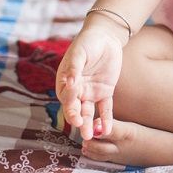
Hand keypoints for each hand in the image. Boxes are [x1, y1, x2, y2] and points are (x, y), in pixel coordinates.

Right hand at [54, 23, 124, 140]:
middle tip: (83, 130)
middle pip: (76, 109)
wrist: (106, 37)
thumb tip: (69, 83)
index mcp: (65, 82)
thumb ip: (74, 68)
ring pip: (89, 113)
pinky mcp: (105, 93)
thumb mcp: (79, 53)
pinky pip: (105, 108)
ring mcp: (90, 93)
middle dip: (79, 121)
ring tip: (92, 136)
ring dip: (90, 124)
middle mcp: (76, 91)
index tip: (75, 114)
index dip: (70, 106)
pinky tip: (106, 129)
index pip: (66, 98)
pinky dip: (106, 119)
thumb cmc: (87, 42)